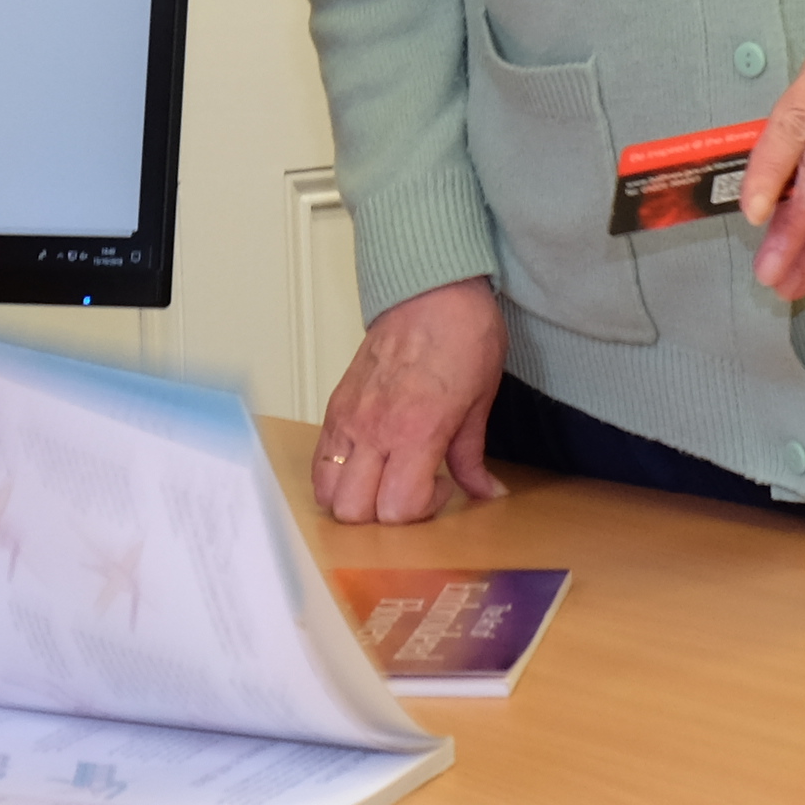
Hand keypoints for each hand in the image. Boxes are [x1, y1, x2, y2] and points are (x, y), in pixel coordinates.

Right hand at [311, 279, 506, 524]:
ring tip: (386, 478)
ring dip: (355, 499)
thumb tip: (485, 491)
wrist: (433, 288)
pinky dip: (336, 475)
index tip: (441, 487)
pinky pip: (319, 460)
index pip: (398, 508)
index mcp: (416, 430)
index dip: (423, 512)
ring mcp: (349, 418)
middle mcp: (375, 429)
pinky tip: (368, 460)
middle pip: (355, 511)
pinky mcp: (336, 406)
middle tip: (412, 487)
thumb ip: (472, 456)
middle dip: (384, 516)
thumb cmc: (462, 334)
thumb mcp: (481, 401)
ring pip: (328, 492)